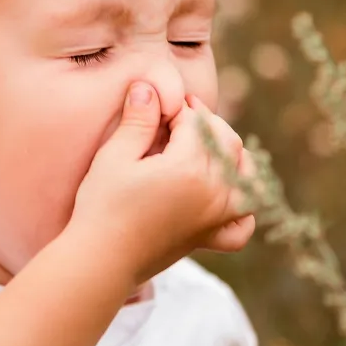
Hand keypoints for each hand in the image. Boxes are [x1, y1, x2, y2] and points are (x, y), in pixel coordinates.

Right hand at [68, 82, 255, 287]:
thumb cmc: (102, 206)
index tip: (157, 104)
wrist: (100, 260)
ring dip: (232, 153)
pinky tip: (226, 194)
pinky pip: (243, 222)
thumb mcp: (114, 156)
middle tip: (175, 117)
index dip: (176, 108)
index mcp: (189, 168)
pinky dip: (243, 206)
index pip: (196, 122)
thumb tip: (149, 86)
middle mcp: (213, 192)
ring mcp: (216, 217)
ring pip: (246, 174)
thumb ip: (138, 119)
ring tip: (204, 146)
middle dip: (204, 122)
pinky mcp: (210, 237)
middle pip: (226, 141)